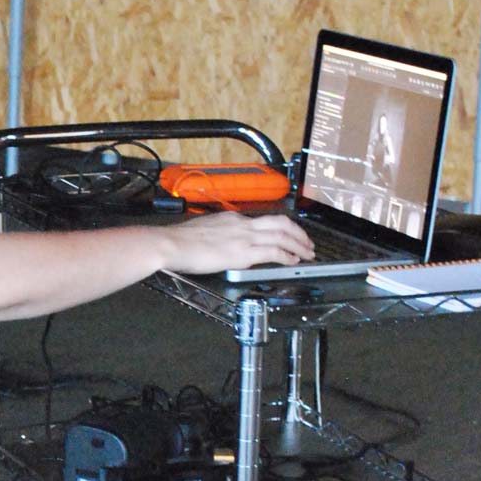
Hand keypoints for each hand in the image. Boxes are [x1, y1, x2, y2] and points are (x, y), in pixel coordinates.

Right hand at [160, 211, 314, 275]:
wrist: (171, 244)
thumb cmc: (180, 241)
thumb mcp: (203, 231)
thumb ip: (218, 234)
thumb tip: (223, 243)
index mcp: (232, 219)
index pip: (264, 221)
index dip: (282, 228)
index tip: (289, 235)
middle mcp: (242, 224)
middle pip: (281, 223)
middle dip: (299, 233)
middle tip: (308, 243)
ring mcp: (244, 237)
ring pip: (282, 236)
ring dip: (299, 245)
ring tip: (308, 254)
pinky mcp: (243, 252)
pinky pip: (274, 251)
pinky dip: (287, 256)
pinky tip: (293, 261)